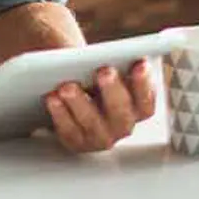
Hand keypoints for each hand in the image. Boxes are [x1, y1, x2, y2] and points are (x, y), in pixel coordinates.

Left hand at [43, 59, 157, 152]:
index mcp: (136, 108)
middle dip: (113, 91)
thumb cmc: (91, 75)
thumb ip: (108, 63)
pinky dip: (60, 114)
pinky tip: (52, 97)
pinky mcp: (76, 142)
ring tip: (67, 86)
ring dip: (80, 103)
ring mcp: (100, 137)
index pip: (146, 101)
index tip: (139, 63)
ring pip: (93, 123)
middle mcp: (122, 126)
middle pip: (121, 113)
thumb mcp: (102, 68)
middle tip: (104, 71)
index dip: (144, 84)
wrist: (70, 91)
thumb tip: (97, 55)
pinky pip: (69, 131)